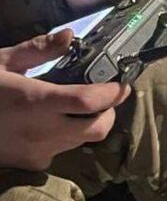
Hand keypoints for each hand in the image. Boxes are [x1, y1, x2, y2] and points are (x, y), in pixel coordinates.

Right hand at [0, 30, 130, 171]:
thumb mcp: (0, 61)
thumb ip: (38, 50)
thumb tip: (70, 36)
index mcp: (34, 101)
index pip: (89, 101)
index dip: (112, 93)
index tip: (122, 83)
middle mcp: (42, 130)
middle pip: (98, 128)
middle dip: (109, 112)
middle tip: (107, 96)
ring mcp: (38, 151)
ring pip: (82, 141)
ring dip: (88, 124)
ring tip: (76, 106)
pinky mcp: (33, 164)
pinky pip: (61, 150)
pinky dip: (64, 136)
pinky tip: (46, 122)